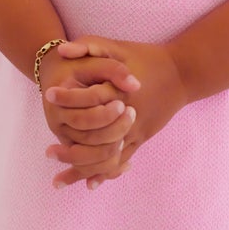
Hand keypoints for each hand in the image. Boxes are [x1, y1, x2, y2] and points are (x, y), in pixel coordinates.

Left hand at [41, 36, 188, 189]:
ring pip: (107, 159)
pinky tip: (90, 184)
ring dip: (83, 170)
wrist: (181, 72)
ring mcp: (135, 131)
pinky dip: (105, 173)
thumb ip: (90, 45)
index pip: (87, 104)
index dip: (65, 103)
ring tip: (58, 181)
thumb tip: (62, 51)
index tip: (47, 110)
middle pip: (94, 142)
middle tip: (49, 153)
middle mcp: (126, 117)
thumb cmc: (147, 57)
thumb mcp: (117, 46)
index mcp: (117, 93)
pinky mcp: (142, 138)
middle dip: (70, 151)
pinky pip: (121, 161)